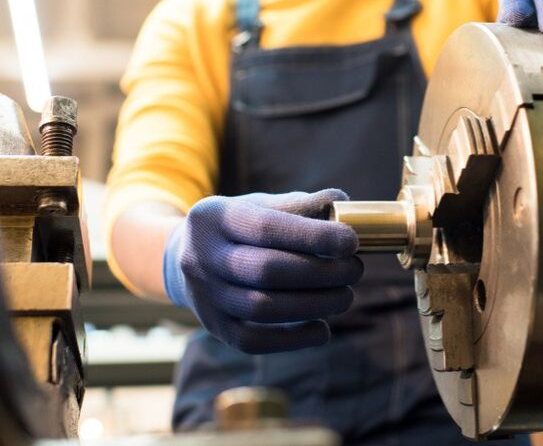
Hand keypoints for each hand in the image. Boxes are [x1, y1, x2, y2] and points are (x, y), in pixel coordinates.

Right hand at [163, 189, 362, 353]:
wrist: (187, 258)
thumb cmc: (240, 228)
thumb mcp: (260, 205)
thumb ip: (300, 205)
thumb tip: (342, 202)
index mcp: (216, 217)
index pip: (267, 227)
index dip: (313, 236)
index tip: (351, 242)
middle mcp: (202, 257)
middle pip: (266, 270)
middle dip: (320, 273)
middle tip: (355, 270)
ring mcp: (204, 296)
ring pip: (261, 308)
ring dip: (314, 305)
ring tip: (346, 296)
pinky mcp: (214, 327)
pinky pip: (254, 341)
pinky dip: (293, 340)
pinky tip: (323, 328)